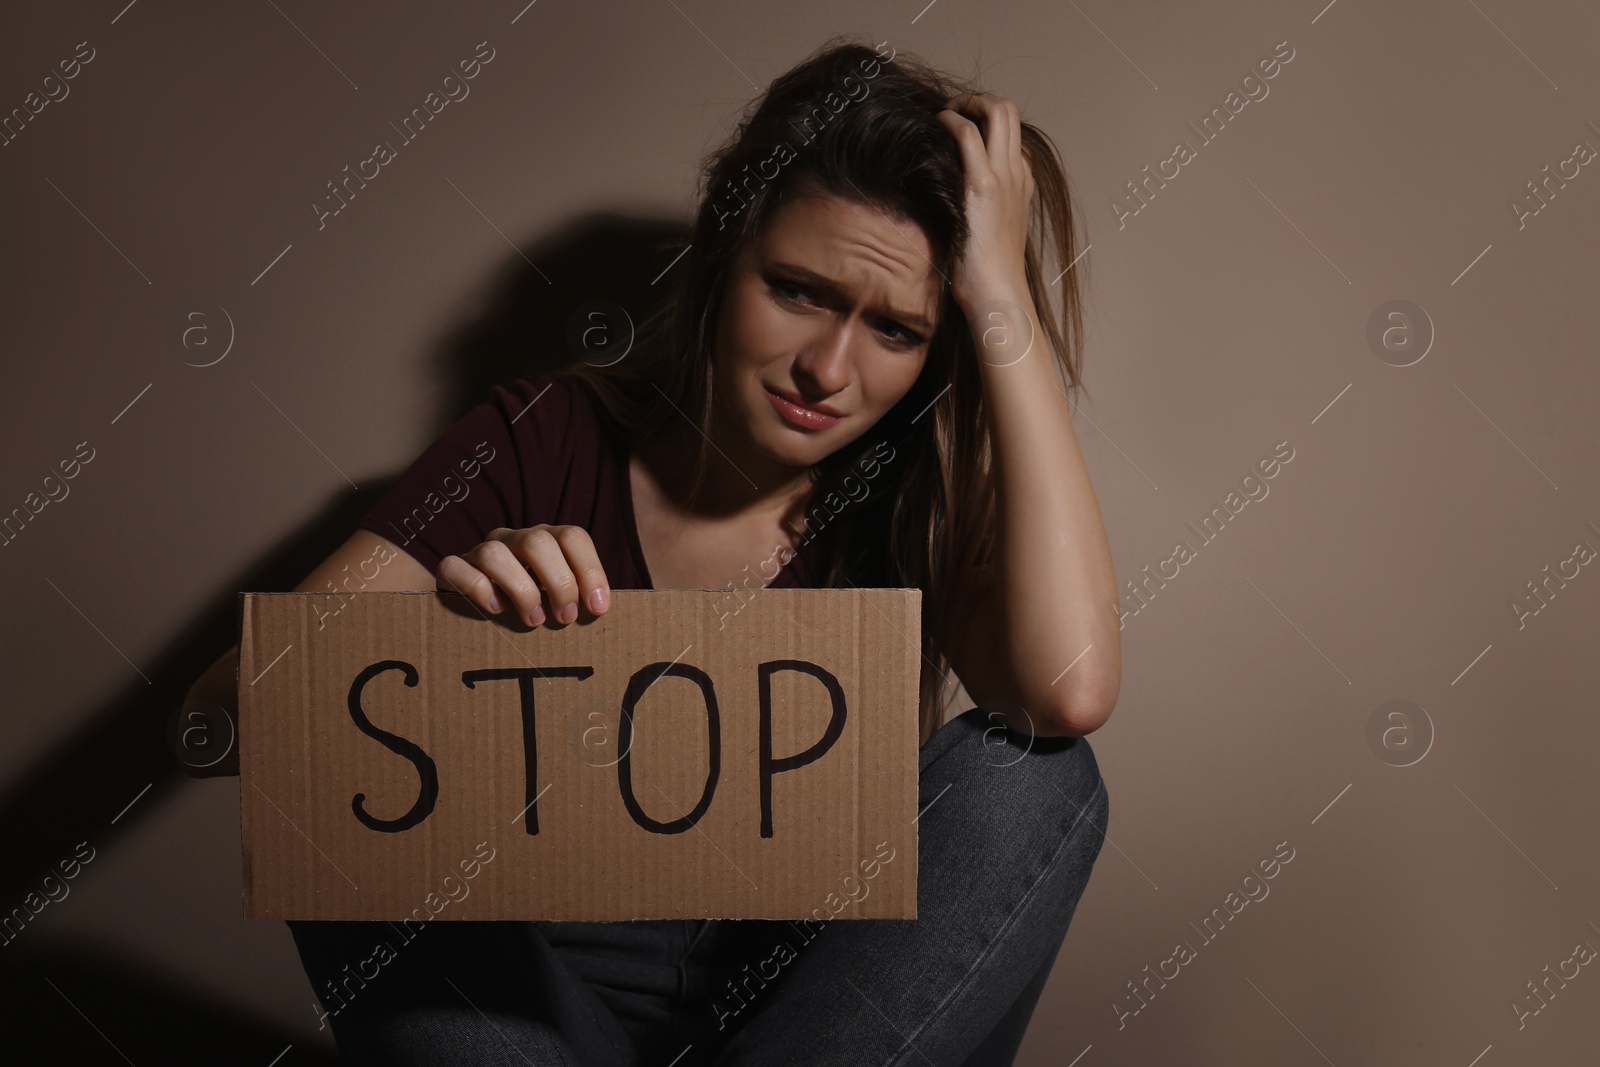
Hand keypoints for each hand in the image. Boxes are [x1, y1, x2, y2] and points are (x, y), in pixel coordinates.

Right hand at [438, 526, 611, 626]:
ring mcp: (481, 550)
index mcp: (545, 540)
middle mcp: (513, 539)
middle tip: (566, 617)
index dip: (590, 570)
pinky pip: (457, 568)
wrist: (474, 610)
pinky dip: (479, 590)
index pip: (572, 537)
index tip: (598, 608)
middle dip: (558, 582)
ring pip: (495, 553)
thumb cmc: (528, 606)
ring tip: (534, 620)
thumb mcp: (556, 598)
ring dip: (521, 590)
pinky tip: (496, 610)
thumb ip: (577, 597)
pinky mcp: (453, 568)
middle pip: (538, 541)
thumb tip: (601, 610)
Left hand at [934, 92, 1034, 309]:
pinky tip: (934, 129)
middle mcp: (1016, 173)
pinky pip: (967, 134)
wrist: (997, 293)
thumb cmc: (987, 273)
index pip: (1011, 136)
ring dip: (966, 102)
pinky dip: (950, 121)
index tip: (959, 131)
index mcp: (1022, 183)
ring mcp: (1003, 177)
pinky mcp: (982, 185)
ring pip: (997, 110)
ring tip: (943, 115)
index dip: (985, 125)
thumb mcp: (991, 234)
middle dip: (978, 101)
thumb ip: (982, 211)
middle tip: (952, 112)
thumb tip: (954, 207)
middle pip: (1009, 111)